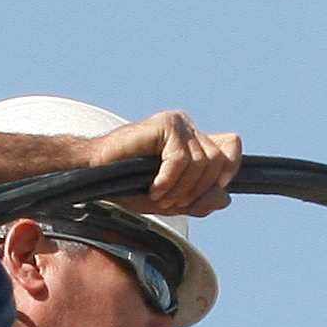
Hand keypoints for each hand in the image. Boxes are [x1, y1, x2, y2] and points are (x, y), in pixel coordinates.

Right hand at [88, 109, 241, 216]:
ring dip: (179, 189)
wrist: (94, 175)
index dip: (226, 174)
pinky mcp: (165, 124)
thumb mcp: (171, 201)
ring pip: (201, 163)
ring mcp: (178, 124)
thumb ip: (199, 201)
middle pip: (218, 162)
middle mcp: (190, 130)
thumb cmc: (128, 186)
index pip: (232, 149)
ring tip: (157, 196)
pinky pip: (181, 160)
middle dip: (196, 191)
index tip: (200, 194)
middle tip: (169, 202)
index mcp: (195, 144)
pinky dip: (168, 181)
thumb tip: (226, 197)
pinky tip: (152, 188)